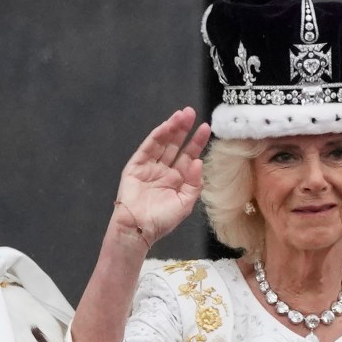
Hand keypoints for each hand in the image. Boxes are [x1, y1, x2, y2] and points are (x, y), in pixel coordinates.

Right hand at [111, 106, 210, 250]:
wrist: (139, 228)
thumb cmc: (162, 220)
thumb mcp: (185, 203)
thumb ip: (194, 183)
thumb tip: (198, 162)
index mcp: (177, 180)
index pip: (188, 156)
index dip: (196, 142)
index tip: (205, 127)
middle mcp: (164, 170)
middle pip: (176, 146)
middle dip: (184, 129)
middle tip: (192, 113)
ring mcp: (150, 167)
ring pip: (163, 143)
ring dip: (172, 128)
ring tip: (181, 115)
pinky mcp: (136, 166)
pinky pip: (148, 148)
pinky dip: (157, 136)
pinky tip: (166, 126)